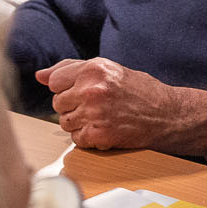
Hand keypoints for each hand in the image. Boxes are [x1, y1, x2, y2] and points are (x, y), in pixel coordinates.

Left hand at [36, 58, 206, 156]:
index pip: (54, 81)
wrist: (166, 114)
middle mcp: (91, 89)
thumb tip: (40, 75)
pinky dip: (88, 138)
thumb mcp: (108, 70)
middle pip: (57, 103)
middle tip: (96, 106)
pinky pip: (76, 139)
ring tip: (101, 117)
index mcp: (94, 69)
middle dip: (73, 106)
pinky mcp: (98, 134)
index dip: (67, 88)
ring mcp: (94, 113)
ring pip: (64, 122)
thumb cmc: (139, 91)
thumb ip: (72, 69)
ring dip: (79, 123)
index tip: (83, 91)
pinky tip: (105, 129)